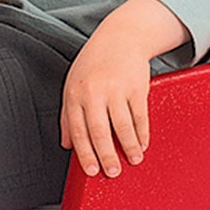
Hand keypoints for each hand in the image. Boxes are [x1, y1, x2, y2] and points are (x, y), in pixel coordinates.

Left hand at [60, 0, 191, 178]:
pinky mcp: (137, 87)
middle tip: (112, 173)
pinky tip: (143, 143)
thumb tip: (66, 144)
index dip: (85, 154)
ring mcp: (116, 89)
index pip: (78, 131)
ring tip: (133, 160)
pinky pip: (140, 116)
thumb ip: (67, 116)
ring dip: (129, 148)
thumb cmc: (94, 64)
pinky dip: (142, 133)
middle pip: (100, 132)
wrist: (120, 37)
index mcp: (75, 94)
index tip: (92, 171)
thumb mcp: (73, 85)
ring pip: (123, 127)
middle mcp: (94, 92)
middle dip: (106, 157)